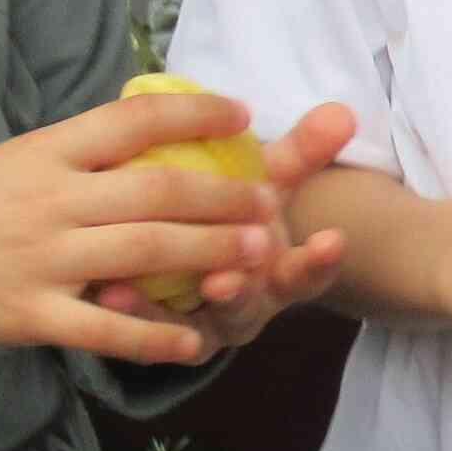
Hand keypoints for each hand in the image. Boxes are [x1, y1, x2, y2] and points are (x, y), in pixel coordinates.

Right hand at [0, 91, 355, 368]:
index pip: (132, 120)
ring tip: (260, 255)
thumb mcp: (8, 161)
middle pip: (156, 191)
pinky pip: (105, 328)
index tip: (240, 114)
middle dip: (224, 196)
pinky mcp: (30, 315)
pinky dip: (154, 336)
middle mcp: (49, 200)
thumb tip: (142, 134)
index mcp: (44, 152)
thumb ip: (72, 155)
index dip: (194, 114)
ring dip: (211, 253)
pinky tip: (196, 340)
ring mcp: (42, 259)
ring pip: (146, 252)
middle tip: (272, 201)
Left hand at [85, 101, 361, 351]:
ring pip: (189, 328)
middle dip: (236, 292)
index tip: (331, 240)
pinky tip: (109, 293)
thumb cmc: (238, 210)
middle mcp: (247, 307)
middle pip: (246, 307)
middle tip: (224, 278)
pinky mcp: (160, 339)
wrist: (205, 257)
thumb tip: (342, 111)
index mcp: (282, 274)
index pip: (311, 273)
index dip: (322, 260)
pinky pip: (146, 337)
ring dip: (165, 311)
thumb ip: (304, 151)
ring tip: (134, 288)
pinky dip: (132, 318)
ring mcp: (202, 328)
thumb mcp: (270, 182)